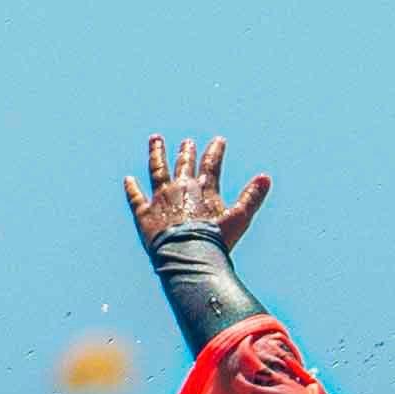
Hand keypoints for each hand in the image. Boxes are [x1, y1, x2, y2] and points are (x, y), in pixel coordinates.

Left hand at [123, 133, 268, 252]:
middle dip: (186, 152)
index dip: (215, 151)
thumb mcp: (239, 218)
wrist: (188, 254)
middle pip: (183, 165)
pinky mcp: (144, 214)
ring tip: (155, 139)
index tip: (218, 140)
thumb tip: (266, 177)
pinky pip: (135, 197)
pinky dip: (131, 188)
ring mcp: (161, 200)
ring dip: (157, 154)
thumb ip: (251, 197)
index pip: (211, 165)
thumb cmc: (215, 240)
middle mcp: (181, 189)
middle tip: (186, 142)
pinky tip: (128, 179)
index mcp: (203, 189)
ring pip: (157, 170)